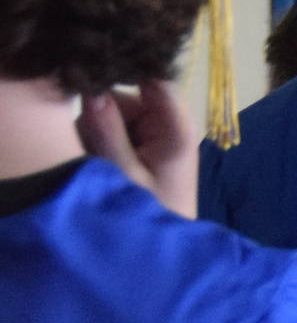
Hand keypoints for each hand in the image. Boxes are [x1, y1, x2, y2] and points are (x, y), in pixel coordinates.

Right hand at [76, 81, 198, 218]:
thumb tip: (93, 90)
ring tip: (97, 164)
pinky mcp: (140, 142)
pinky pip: (108, 128)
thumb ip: (106, 131)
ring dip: (94, 132)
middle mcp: (168, 123)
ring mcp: (153, 132)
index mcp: (176, 128)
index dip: (125, 73)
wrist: (158, 249)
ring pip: (110, 112)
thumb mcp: (123, 174)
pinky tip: (98, 164)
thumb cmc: (148, 214)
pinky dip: (96, 142)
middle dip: (100, 115)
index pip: (155, 81)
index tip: (93, 80)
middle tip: (92, 148)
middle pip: (124, 96)